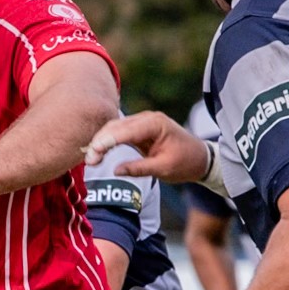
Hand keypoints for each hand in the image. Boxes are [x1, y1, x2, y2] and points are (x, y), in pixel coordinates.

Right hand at [83, 111, 210, 183]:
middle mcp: (147, 118)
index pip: (125, 131)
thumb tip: (116, 170)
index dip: (106, 142)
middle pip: (115, 126)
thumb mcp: (164, 168)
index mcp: (155, 124)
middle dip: (99, 142)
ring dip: (101, 142)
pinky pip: (118, 133)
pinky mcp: (139, 130)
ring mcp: (142, 122)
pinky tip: (98, 153)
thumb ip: (140, 168)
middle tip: (89, 161)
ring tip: (91, 160)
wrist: (199, 158)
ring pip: (114, 128)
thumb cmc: (185, 162)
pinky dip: (107, 142)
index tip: (93, 155)